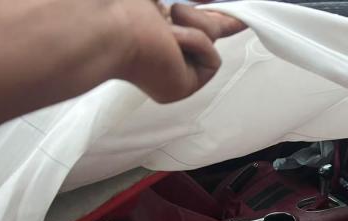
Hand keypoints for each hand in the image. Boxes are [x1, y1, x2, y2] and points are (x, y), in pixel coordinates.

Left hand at [117, 1, 245, 102]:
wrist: (108, 23)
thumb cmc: (122, 4)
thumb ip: (196, 2)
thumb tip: (215, 6)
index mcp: (150, 28)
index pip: (189, 25)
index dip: (212, 18)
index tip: (232, 15)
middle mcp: (161, 53)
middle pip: (207, 34)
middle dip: (222, 22)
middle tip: (239, 17)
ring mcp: (172, 72)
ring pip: (212, 41)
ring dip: (195, 23)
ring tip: (165, 21)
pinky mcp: (183, 86)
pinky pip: (211, 60)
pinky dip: (196, 42)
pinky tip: (170, 40)